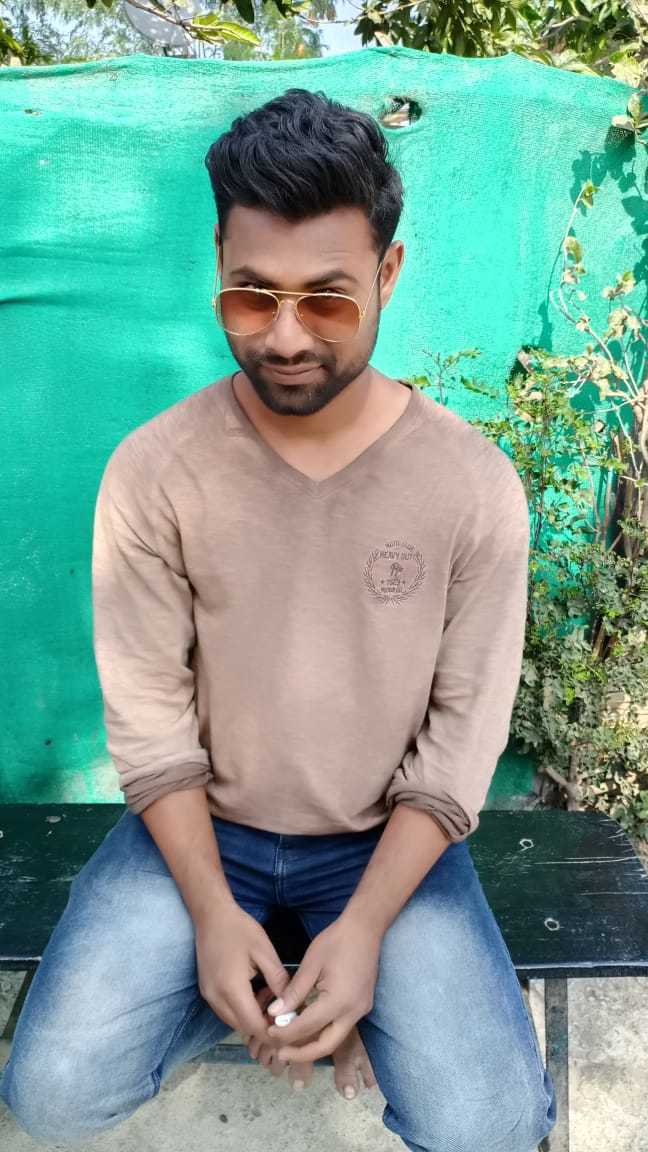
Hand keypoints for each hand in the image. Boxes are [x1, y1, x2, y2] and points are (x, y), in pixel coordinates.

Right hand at [194, 901, 290, 1038]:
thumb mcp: (265, 951)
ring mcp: (209, 996)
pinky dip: (242, 1009)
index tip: (290, 1027)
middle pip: (243, 1028)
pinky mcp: (207, 991)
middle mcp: (216, 998)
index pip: (253, 1026)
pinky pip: (226, 1011)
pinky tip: (255, 991)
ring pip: (234, 1021)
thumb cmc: (240, 929)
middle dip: (264, 1025)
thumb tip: (291, 1003)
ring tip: (270, 995)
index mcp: (231, 988)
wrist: (212, 915)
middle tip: (284, 1010)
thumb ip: (278, 980)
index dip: (272, 1033)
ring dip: (253, 1017)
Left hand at [262, 914, 381, 1063]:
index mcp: (338, 1001)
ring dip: (312, 1046)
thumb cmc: (336, 941)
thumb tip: (275, 1014)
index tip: (268, 1032)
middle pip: (326, 1046)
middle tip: (279, 1054)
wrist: (365, 928)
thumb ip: (294, 991)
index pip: (307, 1027)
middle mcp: (353, 1012)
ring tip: (289, 1045)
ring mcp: (360, 1010)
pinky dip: (322, 1033)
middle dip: (301, 1054)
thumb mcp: (311, 963)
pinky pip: (340, 1027)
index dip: (286, 1033)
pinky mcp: (361, 1006)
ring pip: (334, 1040)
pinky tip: (307, 1028)